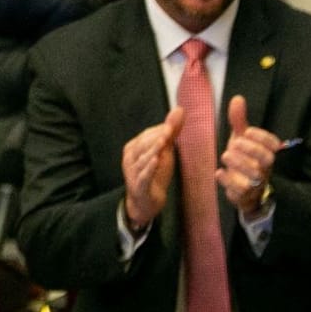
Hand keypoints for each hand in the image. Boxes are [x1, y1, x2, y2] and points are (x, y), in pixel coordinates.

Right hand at [121, 106, 183, 228]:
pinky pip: (144, 175)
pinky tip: (156, 160)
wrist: (146, 202)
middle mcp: (130, 158)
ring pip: (143, 158)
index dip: (160, 130)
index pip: (146, 135)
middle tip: (170, 129)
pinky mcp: (139, 185)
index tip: (172, 124)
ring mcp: (133, 172)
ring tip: (164, 140)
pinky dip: (149, 168)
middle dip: (156, 136)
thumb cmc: (154, 173)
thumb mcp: (164, 152)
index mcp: (134, 148)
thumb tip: (180, 109)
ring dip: (153, 149)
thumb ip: (171, 132)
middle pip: (143, 144)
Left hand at [217, 95, 279, 215]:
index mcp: (267, 153)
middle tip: (235, 143)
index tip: (247, 132)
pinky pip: (239, 189)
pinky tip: (220, 173)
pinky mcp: (244, 195)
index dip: (260, 137)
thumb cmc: (244, 159)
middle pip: (266, 159)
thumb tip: (237, 98)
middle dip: (251, 149)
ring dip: (239, 163)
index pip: (272, 144)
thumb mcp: (241, 138)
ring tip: (226, 156)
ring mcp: (256, 183)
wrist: (244, 190)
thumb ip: (239, 120)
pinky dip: (228, 180)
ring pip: (253, 174)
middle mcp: (265, 168)